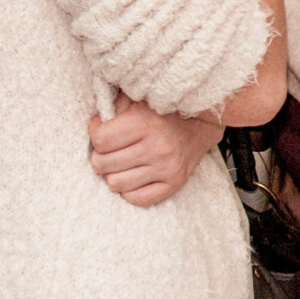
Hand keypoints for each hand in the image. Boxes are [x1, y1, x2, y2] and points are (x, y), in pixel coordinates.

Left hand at [89, 95, 223, 207]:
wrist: (205, 121)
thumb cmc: (166, 109)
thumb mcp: (139, 99)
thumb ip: (114, 108)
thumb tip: (94, 123)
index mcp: (147, 123)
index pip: (100, 140)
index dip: (96, 133)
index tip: (103, 129)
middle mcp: (158, 147)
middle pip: (102, 164)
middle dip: (102, 155)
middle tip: (112, 148)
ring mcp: (168, 168)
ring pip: (115, 183)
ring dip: (114, 173)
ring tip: (123, 162)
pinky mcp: (176, 183)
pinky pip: (137, 199)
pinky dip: (131, 189)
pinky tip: (135, 175)